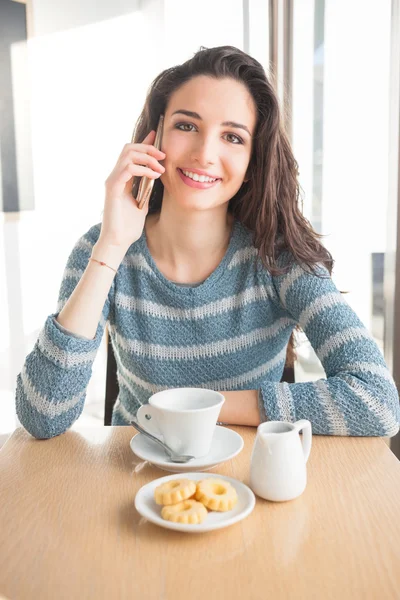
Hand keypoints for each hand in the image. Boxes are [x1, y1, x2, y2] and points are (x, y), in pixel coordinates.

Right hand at [99, 130, 164, 251]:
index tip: (157, 134)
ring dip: (147, 158)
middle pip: (129, 148)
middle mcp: (115, 176)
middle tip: (163, 156)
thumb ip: (146, 190)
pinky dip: (143, 169)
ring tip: (160, 168)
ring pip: (128, 154)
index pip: (131, 153)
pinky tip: (153, 176)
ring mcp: (112, 181)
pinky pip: (128, 169)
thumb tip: (155, 178)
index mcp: (122, 179)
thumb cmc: (129, 226)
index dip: (144, 142)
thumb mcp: (142, 204)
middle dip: (148, 147)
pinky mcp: (113, 188)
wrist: (119, 241)